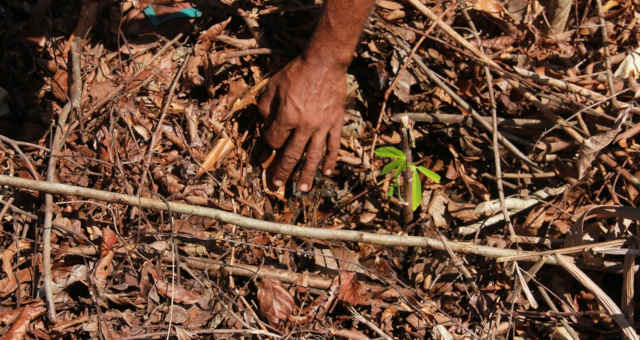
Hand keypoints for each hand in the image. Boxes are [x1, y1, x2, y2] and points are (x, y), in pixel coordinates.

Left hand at [258, 57, 345, 191]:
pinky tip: (327, 173)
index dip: (268, 144)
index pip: (274, 140)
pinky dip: (331, 160)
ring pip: (313, 156)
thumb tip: (262, 122)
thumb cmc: (297, 72)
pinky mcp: (336, 123)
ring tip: (301, 189)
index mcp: (287, 116)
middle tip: (275, 185)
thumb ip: (265, 106)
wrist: (325, 62)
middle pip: (291, 154)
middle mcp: (305, 126)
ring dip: (306, 174)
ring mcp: (322, 126)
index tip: (267, 146)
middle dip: (282, 171)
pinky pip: (333, 146)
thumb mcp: (273, 86)